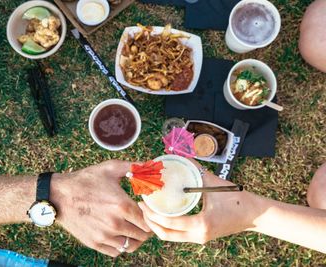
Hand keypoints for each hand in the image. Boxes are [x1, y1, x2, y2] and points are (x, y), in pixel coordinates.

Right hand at [50, 160, 150, 256]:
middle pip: (143, 235)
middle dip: (146, 228)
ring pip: (131, 246)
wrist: (59, 195)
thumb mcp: (109, 168)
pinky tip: (119, 235)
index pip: (149, 221)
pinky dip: (121, 246)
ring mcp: (104, 236)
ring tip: (133, 229)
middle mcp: (115, 224)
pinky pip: (116, 252)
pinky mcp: (95, 243)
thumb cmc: (85, 180)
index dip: (151, 217)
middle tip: (143, 221)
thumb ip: (133, 166)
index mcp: (122, 206)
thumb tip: (149, 164)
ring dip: (135, 239)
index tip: (148, 212)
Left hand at [138, 159, 255, 243]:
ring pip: (170, 237)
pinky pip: (178, 235)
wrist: (255, 215)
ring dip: (156, 226)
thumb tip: (178, 153)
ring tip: (148, 211)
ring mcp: (200, 239)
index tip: (143, 202)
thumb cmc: (237, 199)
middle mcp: (198, 235)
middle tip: (141, 207)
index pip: (169, 222)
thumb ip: (195, 168)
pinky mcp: (201, 237)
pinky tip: (161, 215)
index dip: (152, 213)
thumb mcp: (213, 182)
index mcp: (201, 224)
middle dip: (150, 222)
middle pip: (165, 234)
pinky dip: (166, 227)